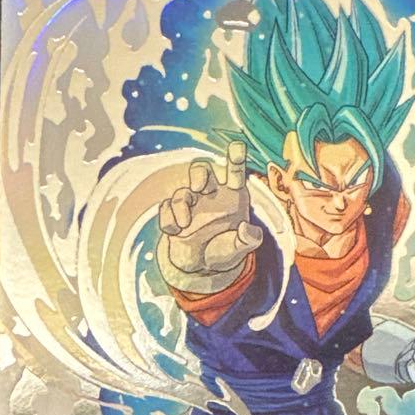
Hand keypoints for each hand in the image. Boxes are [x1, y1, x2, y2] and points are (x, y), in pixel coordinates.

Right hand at [156, 141, 262, 286]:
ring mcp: (191, 204)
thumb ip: (248, 240)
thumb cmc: (224, 251)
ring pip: (182, 191)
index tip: (237, 146)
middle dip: (199, 173)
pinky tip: (175, 232)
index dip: (235, 158)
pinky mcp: (174, 215)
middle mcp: (210, 195)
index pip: (234, 171)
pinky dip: (168, 219)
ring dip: (180, 204)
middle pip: (201, 170)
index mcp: (232, 196)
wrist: (201, 267)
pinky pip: (166, 208)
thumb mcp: (240, 248)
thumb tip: (249, 230)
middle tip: (199, 187)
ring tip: (185, 224)